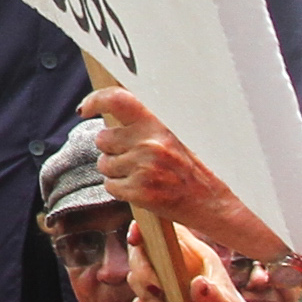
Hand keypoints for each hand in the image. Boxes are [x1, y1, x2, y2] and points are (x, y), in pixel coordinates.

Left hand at [80, 87, 283, 260]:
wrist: (216, 201)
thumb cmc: (197, 167)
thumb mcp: (177, 135)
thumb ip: (149, 124)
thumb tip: (114, 116)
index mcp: (159, 123)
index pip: (118, 100)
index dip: (96, 100)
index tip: (85, 108)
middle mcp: (149, 142)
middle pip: (103, 138)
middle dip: (111, 147)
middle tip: (133, 155)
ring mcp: (143, 168)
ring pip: (104, 164)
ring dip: (116, 170)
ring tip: (142, 173)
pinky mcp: (139, 192)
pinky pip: (111, 187)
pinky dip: (120, 189)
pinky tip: (141, 188)